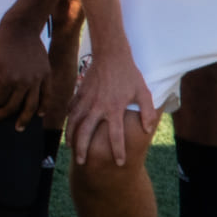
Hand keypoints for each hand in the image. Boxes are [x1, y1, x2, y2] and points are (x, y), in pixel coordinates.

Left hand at [0, 15, 50, 123]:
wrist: (21, 27)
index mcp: (8, 78)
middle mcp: (25, 81)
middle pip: (14, 106)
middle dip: (4, 116)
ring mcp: (38, 79)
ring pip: (33, 105)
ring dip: (25, 119)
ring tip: (19, 127)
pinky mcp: (47, 74)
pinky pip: (47, 95)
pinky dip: (43, 106)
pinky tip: (38, 115)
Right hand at [63, 50, 156, 170]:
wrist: (111, 54)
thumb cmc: (129, 74)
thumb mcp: (143, 92)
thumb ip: (147, 112)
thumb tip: (147, 130)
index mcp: (114, 108)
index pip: (115, 135)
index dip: (118, 151)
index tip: (119, 162)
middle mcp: (97, 107)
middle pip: (86, 133)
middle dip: (83, 149)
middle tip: (83, 163)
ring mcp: (86, 100)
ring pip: (74, 122)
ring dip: (71, 137)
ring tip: (71, 148)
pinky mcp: (79, 93)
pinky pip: (72, 110)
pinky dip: (69, 120)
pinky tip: (69, 129)